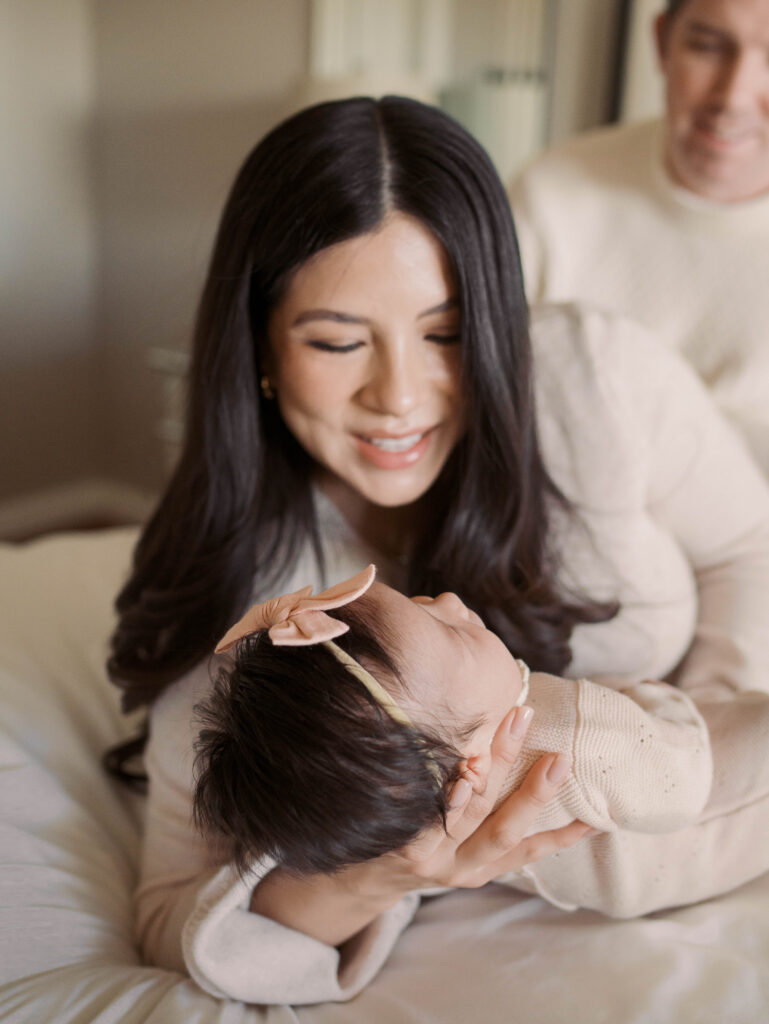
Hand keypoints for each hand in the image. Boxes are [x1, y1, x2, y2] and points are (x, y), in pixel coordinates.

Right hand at [251, 705, 592, 945]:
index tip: (482, 719)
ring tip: (559, 763)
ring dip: (534, 795)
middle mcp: (430, 853)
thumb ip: (401, 738)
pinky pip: (525, 856)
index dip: (459, 757)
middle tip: (522, 717)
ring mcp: (458, 869)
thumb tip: (421, 659)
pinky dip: (558, 838)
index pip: (433, 788)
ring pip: (503, 833)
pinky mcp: (480, 875)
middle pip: (472, 804)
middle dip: (500, 758)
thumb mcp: (374, 776)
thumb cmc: (373, 809)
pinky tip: (590, 822)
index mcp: (401, 825)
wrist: (366, 873)